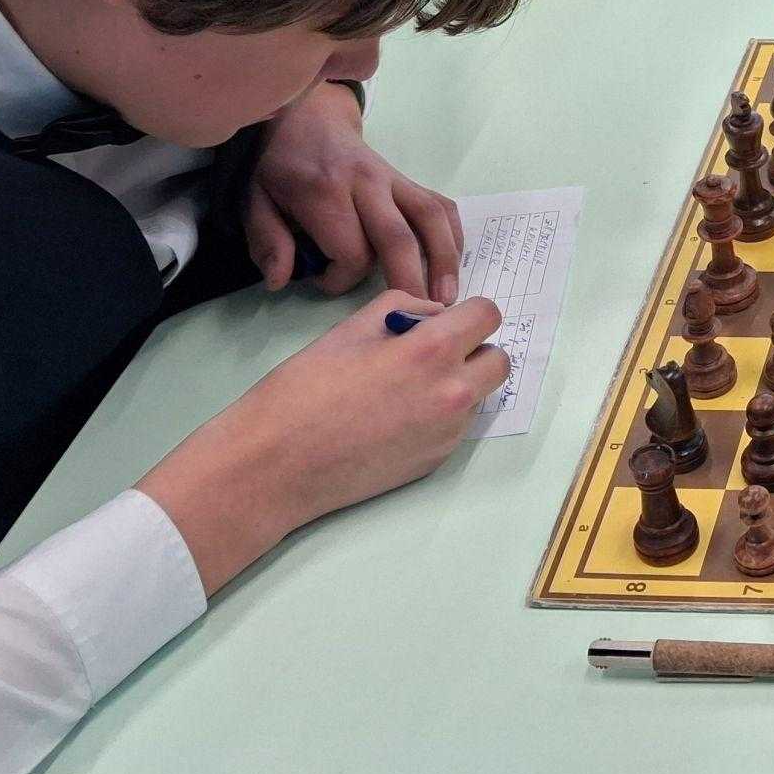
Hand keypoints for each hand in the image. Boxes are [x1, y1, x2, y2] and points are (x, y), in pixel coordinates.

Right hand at [138, 292, 509, 594]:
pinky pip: (459, 426)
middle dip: (473, 349)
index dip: (468, 313)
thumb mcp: (352, 327)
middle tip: (433, 353)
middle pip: (498, 359)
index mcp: (432, 350)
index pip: (488, 315)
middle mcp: (452, 392)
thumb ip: (406, 308)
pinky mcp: (437, 461)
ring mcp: (449, 432)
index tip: (448, 320)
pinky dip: (442, 415)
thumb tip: (437, 314)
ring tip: (409, 387)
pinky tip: (398, 417)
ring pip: (480, 394)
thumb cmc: (305, 389)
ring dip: (461, 383)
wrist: (275, 464)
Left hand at [248, 81, 466, 300]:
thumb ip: (267, 241)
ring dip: (444, 260)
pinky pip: (441, 206)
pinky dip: (452, 235)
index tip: (323, 282)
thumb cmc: (281, 167)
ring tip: (446, 297)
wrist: (308, 121)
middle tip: (416, 318)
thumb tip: (281, 281)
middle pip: (398, 237)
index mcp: (325, 191)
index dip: (341, 279)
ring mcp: (393, 178)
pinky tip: (452, 264)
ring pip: (431, 219)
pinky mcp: (409, 179)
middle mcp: (366, 183)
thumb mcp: (255, 200)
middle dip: (409, 281)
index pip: (349, 250)